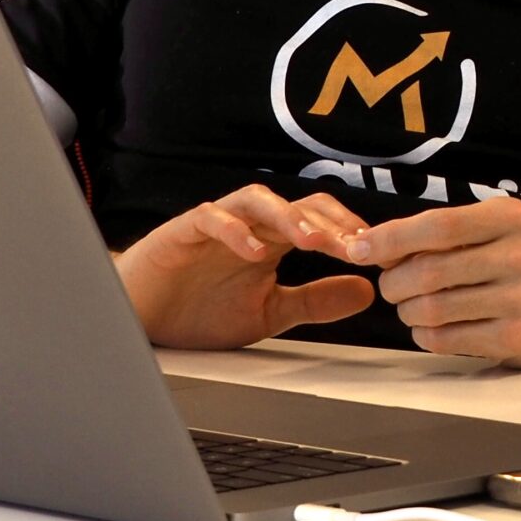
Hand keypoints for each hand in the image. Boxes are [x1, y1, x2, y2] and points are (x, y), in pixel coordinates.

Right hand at [116, 185, 375, 349]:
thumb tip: (366, 291)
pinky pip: (210, 218)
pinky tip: (254, 250)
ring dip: (288, 216)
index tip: (378, 255)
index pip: (320, 222)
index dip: (350, 234)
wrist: (141, 319)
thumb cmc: (198, 310)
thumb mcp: (269, 313)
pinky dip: (234, 231)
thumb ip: (314, 301)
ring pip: (258, 201)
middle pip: (297, 205)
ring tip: (312, 239)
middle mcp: (249, 226)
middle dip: (329, 224)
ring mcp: (217, 224)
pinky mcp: (182, 231)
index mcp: (273, 241)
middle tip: (356, 246)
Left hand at [350, 195, 520, 366]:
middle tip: (391, 286)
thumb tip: (372, 244)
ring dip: (408, 311)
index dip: (392, 238)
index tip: (360, 248)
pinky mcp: (516, 338)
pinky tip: (432, 328)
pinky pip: (446, 338)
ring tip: (413, 307)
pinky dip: (425, 335)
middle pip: (430, 270)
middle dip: (394, 282)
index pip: (440, 226)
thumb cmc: (518, 266)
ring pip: (433, 308)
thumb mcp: (494, 232)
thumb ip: (442, 234)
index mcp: (511, 219)